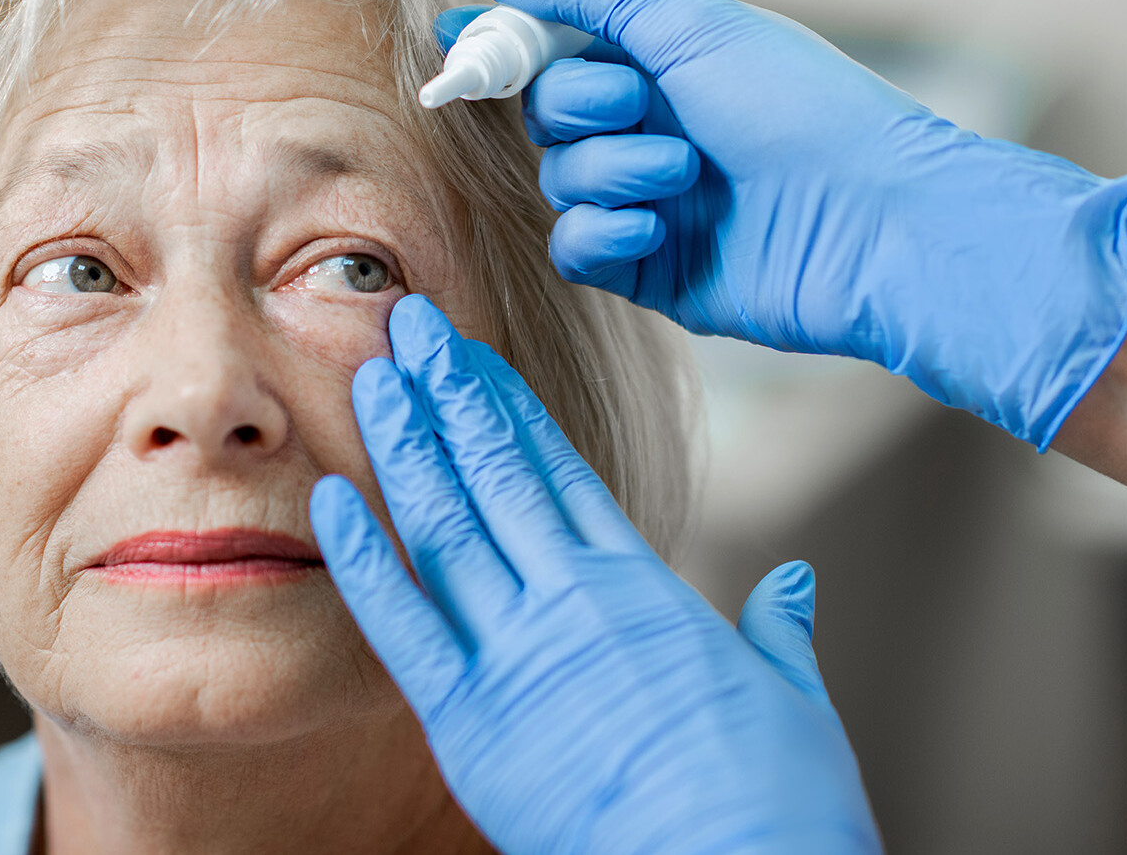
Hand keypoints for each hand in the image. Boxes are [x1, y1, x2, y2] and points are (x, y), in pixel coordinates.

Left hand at [310, 296, 879, 854]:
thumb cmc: (772, 802)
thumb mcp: (793, 699)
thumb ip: (779, 630)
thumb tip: (794, 584)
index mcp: (642, 587)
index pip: (560, 470)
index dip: (509, 405)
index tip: (474, 357)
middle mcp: (573, 599)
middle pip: (495, 472)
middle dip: (449, 392)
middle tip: (408, 324)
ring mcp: (518, 652)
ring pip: (446, 524)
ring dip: (406, 444)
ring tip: (372, 374)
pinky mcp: (471, 718)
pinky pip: (402, 625)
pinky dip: (365, 558)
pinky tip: (332, 500)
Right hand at [441, 0, 1126, 448]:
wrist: (875, 223)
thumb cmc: (803, 109)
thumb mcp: (683, 22)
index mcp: (660, 62)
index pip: (552, 47)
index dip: (504, 44)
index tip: (461, 42)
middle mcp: (649, 128)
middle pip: (543, 114)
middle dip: (578, 106)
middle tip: (638, 103)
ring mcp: (647, 200)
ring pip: (558, 180)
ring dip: (610, 170)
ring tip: (684, 174)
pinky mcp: (647, 270)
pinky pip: (574, 248)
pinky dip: (602, 233)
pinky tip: (654, 229)